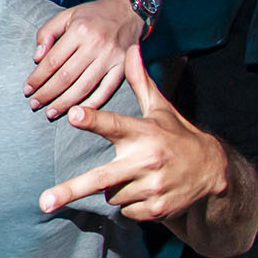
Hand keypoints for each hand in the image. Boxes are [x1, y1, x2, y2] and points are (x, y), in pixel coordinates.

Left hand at [25, 0, 139, 117]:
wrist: (128, 11)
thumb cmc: (92, 15)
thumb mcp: (66, 15)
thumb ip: (47, 33)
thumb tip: (37, 59)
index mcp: (79, 30)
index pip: (53, 61)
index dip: (37, 77)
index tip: (27, 89)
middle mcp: (96, 44)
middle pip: (66, 76)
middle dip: (47, 93)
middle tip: (35, 104)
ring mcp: (112, 57)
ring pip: (84, 87)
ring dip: (65, 103)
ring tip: (50, 112)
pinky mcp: (124, 67)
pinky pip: (106, 90)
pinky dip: (91, 104)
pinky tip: (78, 112)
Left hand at [40, 46, 228, 219]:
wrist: (214, 172)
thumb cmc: (177, 136)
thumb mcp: (161, 108)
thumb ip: (139, 81)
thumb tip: (131, 48)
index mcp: (144, 132)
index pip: (113, 124)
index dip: (92, 120)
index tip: (73, 114)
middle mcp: (146, 161)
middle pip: (101, 178)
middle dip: (71, 190)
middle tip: (44, 202)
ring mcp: (151, 188)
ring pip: (109, 194)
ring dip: (115, 187)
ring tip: (137, 174)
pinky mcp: (156, 209)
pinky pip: (124, 210)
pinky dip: (128, 203)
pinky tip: (146, 189)